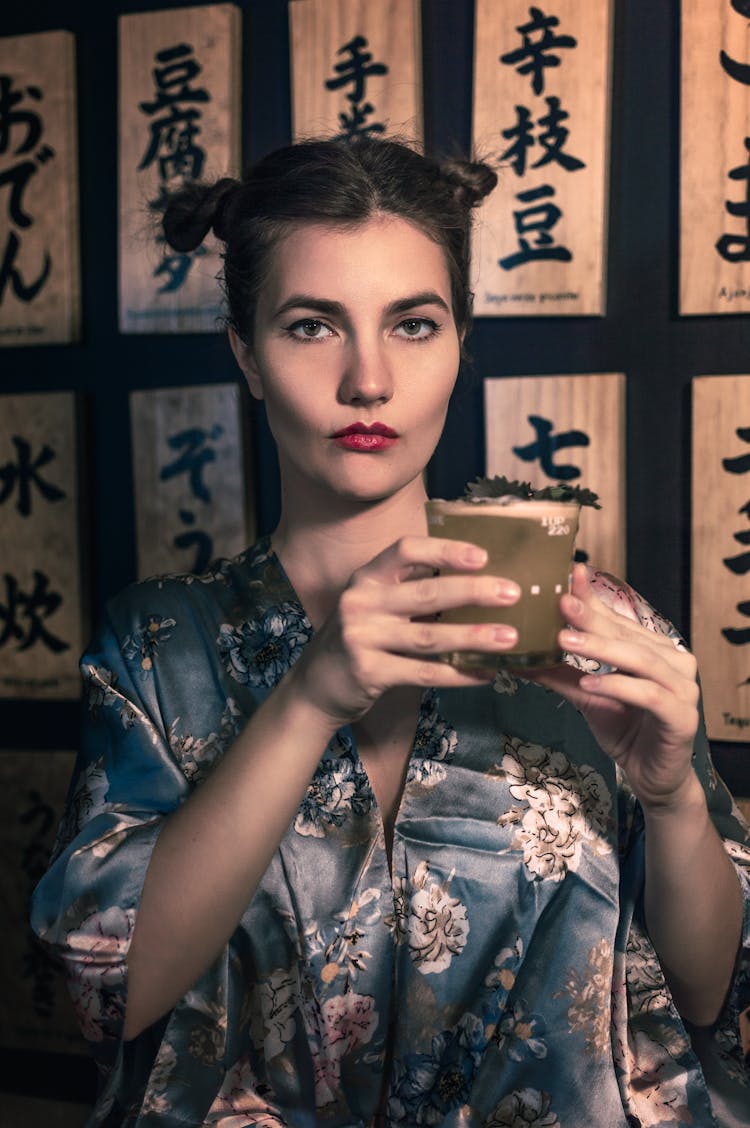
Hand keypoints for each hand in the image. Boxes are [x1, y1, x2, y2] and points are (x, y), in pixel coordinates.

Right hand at [288, 535, 519, 725]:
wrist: (315, 687)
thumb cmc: (360, 639)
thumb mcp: (374, 605)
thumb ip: (410, 589)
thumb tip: (475, 577)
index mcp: (366, 578)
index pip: (405, 550)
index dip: (445, 550)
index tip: (483, 556)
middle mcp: (361, 602)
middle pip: (426, 592)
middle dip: (474, 591)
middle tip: (512, 593)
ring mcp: (362, 638)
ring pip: (429, 637)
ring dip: (474, 636)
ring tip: (510, 638)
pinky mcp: (369, 673)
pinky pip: (423, 673)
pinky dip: (458, 674)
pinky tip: (484, 673)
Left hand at [526, 565, 700, 810]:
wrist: (652, 778)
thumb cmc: (624, 730)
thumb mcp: (587, 697)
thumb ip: (560, 674)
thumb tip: (517, 658)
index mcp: (655, 649)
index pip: (620, 620)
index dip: (594, 599)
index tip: (569, 575)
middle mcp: (675, 662)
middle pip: (628, 636)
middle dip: (591, 619)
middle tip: (559, 604)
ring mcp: (683, 688)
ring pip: (640, 660)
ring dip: (601, 649)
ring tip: (565, 642)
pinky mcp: (682, 717)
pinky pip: (648, 695)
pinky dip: (617, 687)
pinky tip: (589, 684)